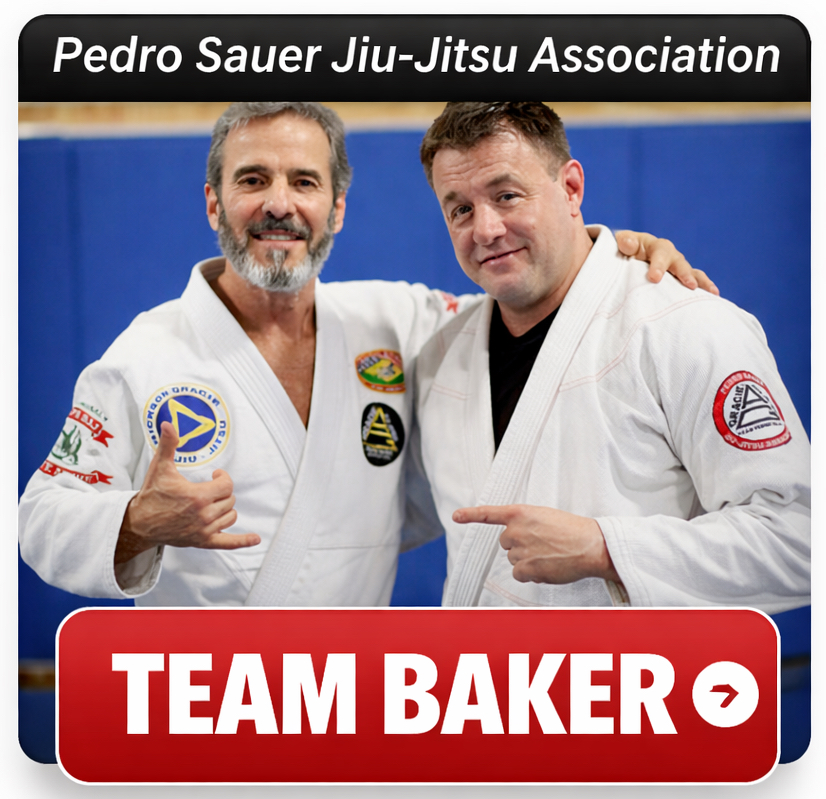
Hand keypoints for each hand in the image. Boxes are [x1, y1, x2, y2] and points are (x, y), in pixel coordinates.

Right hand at [115, 422, 259, 563]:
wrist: (140, 523)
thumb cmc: (152, 495)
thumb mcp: (160, 468)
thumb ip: (168, 445)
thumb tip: (168, 423)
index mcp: (198, 496)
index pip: (227, 485)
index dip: (223, 478)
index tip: (215, 475)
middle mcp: (204, 515)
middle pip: (230, 500)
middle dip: (222, 492)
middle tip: (210, 490)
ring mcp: (204, 530)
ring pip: (231, 516)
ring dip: (226, 508)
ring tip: (213, 504)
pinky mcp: (203, 542)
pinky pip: (228, 542)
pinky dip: (242, 541)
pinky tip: (255, 539)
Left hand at [452, 504, 620, 584]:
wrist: (591, 545)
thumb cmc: (573, 530)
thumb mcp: (546, 517)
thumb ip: (527, 524)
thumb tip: (516, 542)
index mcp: (521, 513)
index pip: (490, 514)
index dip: (470, 515)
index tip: (455, 516)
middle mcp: (516, 530)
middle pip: (505, 543)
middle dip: (519, 545)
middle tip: (543, 544)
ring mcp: (519, 550)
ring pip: (513, 559)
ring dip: (527, 560)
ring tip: (550, 555)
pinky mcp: (525, 567)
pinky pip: (519, 574)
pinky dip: (530, 573)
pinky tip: (547, 567)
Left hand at [615, 230, 718, 294]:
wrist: (628, 257)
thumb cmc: (626, 251)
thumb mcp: (624, 244)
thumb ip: (625, 242)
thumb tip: (627, 243)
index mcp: (656, 247)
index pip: (660, 253)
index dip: (659, 265)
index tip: (655, 277)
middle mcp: (671, 256)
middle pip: (680, 263)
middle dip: (685, 274)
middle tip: (690, 285)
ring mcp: (677, 268)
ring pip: (692, 273)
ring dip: (702, 282)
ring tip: (712, 293)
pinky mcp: (680, 280)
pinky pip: (695, 283)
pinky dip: (704, 290)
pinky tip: (714, 299)